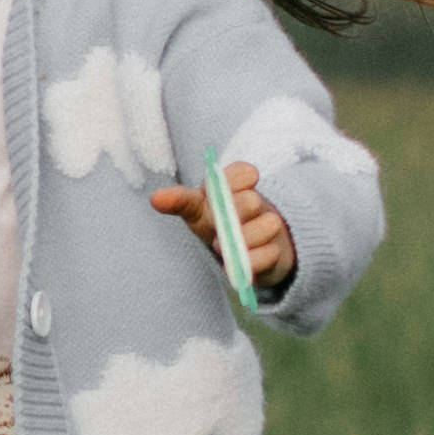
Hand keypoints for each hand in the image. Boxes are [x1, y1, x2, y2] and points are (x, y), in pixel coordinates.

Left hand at [149, 161, 294, 291]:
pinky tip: (241, 262)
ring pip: (268, 225)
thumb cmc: (214, 224)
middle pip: (252, 201)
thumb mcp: (195, 210)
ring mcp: (270, 225)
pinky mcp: (278, 252)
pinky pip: (270, 254)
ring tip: (226, 248)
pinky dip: (252, 261)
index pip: (243, 171)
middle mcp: (255, 202)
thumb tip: (155, 198)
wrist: (242, 254)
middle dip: (233, 217)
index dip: (237, 179)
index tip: (240, 184)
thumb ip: (178, 201)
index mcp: (235, 185)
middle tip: (216, 233)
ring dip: (244, 241)